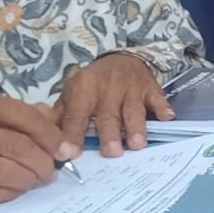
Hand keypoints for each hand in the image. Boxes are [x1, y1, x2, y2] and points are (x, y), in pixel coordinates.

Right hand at [0, 87, 74, 203]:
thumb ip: (19, 115)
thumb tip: (59, 127)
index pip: (23, 117)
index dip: (51, 136)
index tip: (67, 150)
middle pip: (17, 147)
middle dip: (43, 163)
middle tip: (52, 171)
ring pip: (4, 172)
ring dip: (29, 180)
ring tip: (38, 180)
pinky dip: (10, 192)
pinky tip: (16, 189)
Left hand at [55, 53, 173, 157]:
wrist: (121, 58)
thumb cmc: (93, 84)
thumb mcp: (72, 94)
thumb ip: (61, 116)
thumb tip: (46, 142)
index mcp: (83, 89)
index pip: (76, 114)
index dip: (73, 134)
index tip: (71, 154)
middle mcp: (108, 87)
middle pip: (108, 114)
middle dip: (110, 134)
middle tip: (112, 153)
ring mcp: (132, 88)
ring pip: (133, 110)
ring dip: (136, 127)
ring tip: (137, 144)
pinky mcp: (151, 87)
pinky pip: (158, 98)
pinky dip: (163, 108)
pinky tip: (167, 118)